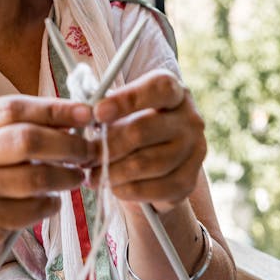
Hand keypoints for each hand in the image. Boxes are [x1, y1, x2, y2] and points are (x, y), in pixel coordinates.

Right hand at [0, 95, 94, 279]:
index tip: (86, 112)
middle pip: (27, 139)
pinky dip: (51, 205)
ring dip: (66, 177)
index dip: (53, 108)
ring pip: (35, 176)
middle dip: (67, 144)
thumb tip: (72, 119)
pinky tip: (51, 204)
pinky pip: (33, 208)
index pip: (12, 108)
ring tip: (77, 178)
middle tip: (90, 151)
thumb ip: (18, 135)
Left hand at [91, 70, 205, 214]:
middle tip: (85, 155)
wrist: (157, 162)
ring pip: (146, 163)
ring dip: (113, 171)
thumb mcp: (123, 110)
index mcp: (175, 92)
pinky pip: (155, 189)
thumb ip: (107, 109)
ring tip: (93, 174)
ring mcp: (194, 151)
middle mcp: (190, 119)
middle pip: (143, 130)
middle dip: (107, 145)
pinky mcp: (189, 181)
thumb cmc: (133, 126)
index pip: (158, 89)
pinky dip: (128, 190)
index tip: (97, 112)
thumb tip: (86, 117)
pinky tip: (113, 187)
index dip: (127, 99)